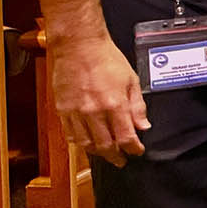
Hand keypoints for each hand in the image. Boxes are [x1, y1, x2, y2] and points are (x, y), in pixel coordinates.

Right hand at [50, 33, 147, 167]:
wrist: (80, 47)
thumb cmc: (107, 59)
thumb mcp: (131, 80)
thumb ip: (137, 106)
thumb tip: (143, 126)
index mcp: (114, 104)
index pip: (125, 137)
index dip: (133, 149)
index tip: (137, 151)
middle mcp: (94, 112)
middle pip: (105, 146)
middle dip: (116, 156)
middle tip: (122, 160)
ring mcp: (76, 113)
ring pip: (86, 144)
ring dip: (98, 153)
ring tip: (106, 153)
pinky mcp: (62, 110)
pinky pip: (70, 135)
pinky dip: (80, 143)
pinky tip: (87, 143)